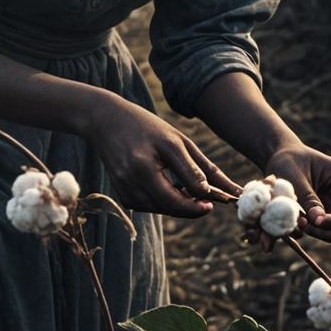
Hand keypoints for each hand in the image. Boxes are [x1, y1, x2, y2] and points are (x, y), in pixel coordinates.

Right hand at [83, 92, 241, 218]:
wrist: (105, 120)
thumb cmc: (145, 126)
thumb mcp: (175, 140)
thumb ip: (199, 168)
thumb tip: (226, 191)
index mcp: (144, 166)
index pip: (178, 199)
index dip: (201, 203)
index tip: (219, 201)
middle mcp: (131, 181)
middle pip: (171, 207)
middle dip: (193, 206)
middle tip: (209, 200)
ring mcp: (124, 190)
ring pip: (162, 209)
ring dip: (179, 203)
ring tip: (188, 187)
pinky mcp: (122, 195)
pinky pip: (151, 206)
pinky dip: (164, 200)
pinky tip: (167, 184)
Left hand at [265, 143, 330, 242]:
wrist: (280, 158)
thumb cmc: (288, 161)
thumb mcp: (295, 176)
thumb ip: (308, 198)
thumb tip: (319, 221)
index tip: (318, 221)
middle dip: (328, 231)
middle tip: (305, 226)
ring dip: (319, 233)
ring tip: (299, 223)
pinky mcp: (324, 214)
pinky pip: (324, 231)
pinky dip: (312, 231)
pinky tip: (296, 221)